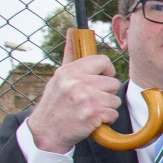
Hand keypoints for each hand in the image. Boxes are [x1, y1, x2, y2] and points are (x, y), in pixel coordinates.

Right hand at [25, 32, 122, 153]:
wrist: (47, 132)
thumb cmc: (56, 103)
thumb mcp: (59, 77)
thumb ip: (70, 55)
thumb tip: (73, 31)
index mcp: (69, 71)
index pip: (102, 61)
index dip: (106, 71)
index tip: (100, 79)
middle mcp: (77, 82)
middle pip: (113, 82)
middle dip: (106, 93)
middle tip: (90, 100)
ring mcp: (85, 98)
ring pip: (115, 99)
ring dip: (106, 107)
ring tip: (90, 110)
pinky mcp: (93, 113)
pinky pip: (113, 113)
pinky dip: (106, 120)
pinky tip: (92, 120)